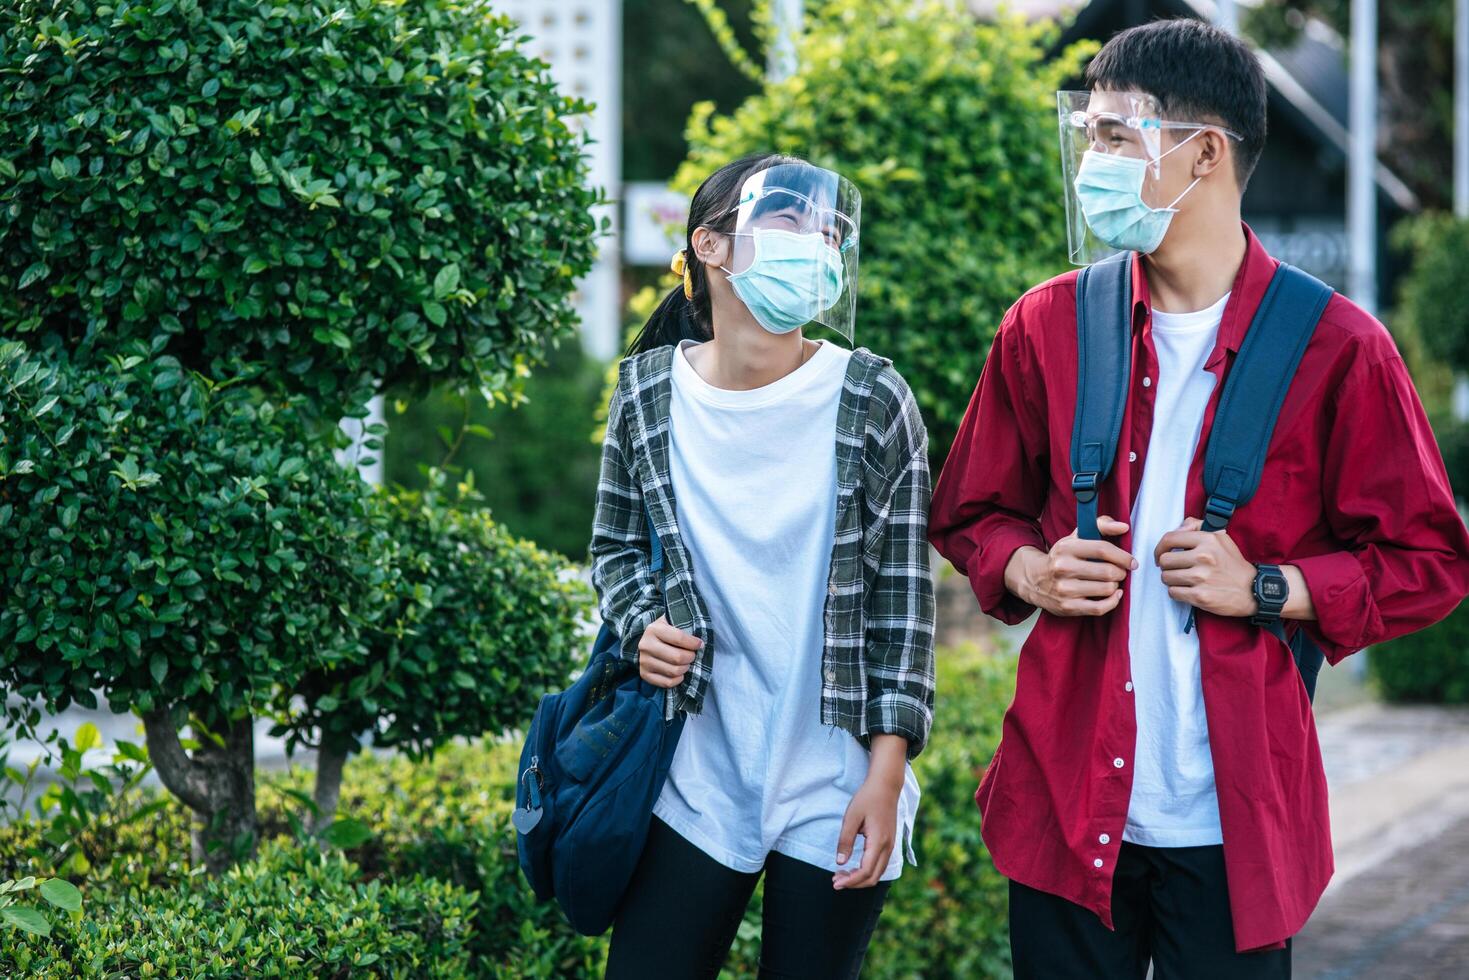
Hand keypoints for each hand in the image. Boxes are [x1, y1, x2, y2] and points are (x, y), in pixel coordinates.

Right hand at [636, 615, 701, 687]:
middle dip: (690, 657)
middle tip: (692, 655)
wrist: (646, 642)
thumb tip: (700, 640)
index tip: (700, 644)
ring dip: (685, 668)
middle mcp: (646, 645)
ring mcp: (644, 661)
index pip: (679, 638)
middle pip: (677, 658)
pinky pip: (667, 682)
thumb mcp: (671, 622)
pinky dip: (678, 679)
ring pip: (673, 671)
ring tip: (686, 663)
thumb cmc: (664, 631)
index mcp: (654, 629)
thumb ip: (684, 625)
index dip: (693, 643)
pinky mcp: (644, 674)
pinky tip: (680, 673)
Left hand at [834, 734, 905, 889]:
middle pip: (873, 877)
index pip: (866, 871)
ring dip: (860, 878)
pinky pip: (879, 865)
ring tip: (841, 875)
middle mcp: (888, 847)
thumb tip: (840, 862)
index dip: (850, 881)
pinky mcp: (889, 843)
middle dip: (854, 883)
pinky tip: (853, 867)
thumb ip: (845, 841)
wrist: (886, 786)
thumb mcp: (852, 817)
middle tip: (835, 881)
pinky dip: (866, 871)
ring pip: (877, 873)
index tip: (835, 883)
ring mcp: (890, 846)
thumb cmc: (867, 799)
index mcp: (878, 842)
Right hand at [1004, 516, 1137, 616]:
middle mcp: (1063, 568)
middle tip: (1119, 572)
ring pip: (1106, 589)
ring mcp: (1064, 589)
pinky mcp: (1068, 606)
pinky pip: (1100, 608)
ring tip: (1110, 582)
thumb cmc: (1062, 557)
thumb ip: (1101, 526)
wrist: (1034, 579)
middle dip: (1120, 572)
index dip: (1122, 556)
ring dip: (1115, 586)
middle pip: (1107, 571)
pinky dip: (1112, 601)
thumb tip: (1123, 527)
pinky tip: (1113, 595)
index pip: (1102, 549)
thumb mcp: (1076, 537)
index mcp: (1066, 548)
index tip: (1131, 561)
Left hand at [1155, 518, 1256, 617]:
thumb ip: (1197, 527)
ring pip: (1166, 578)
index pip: (1169, 539)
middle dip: (1166, 566)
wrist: (1252, 590)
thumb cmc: (1233, 564)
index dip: (1160, 548)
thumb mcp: (1221, 538)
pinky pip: (1173, 593)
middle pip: (1165, 560)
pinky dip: (1177, 592)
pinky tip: (1187, 590)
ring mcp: (1201, 578)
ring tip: (1183, 580)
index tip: (1161, 555)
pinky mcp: (1200, 596)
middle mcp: (1203, 557)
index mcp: (1207, 540)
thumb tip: (1179, 527)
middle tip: (1175, 569)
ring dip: (1171, 580)